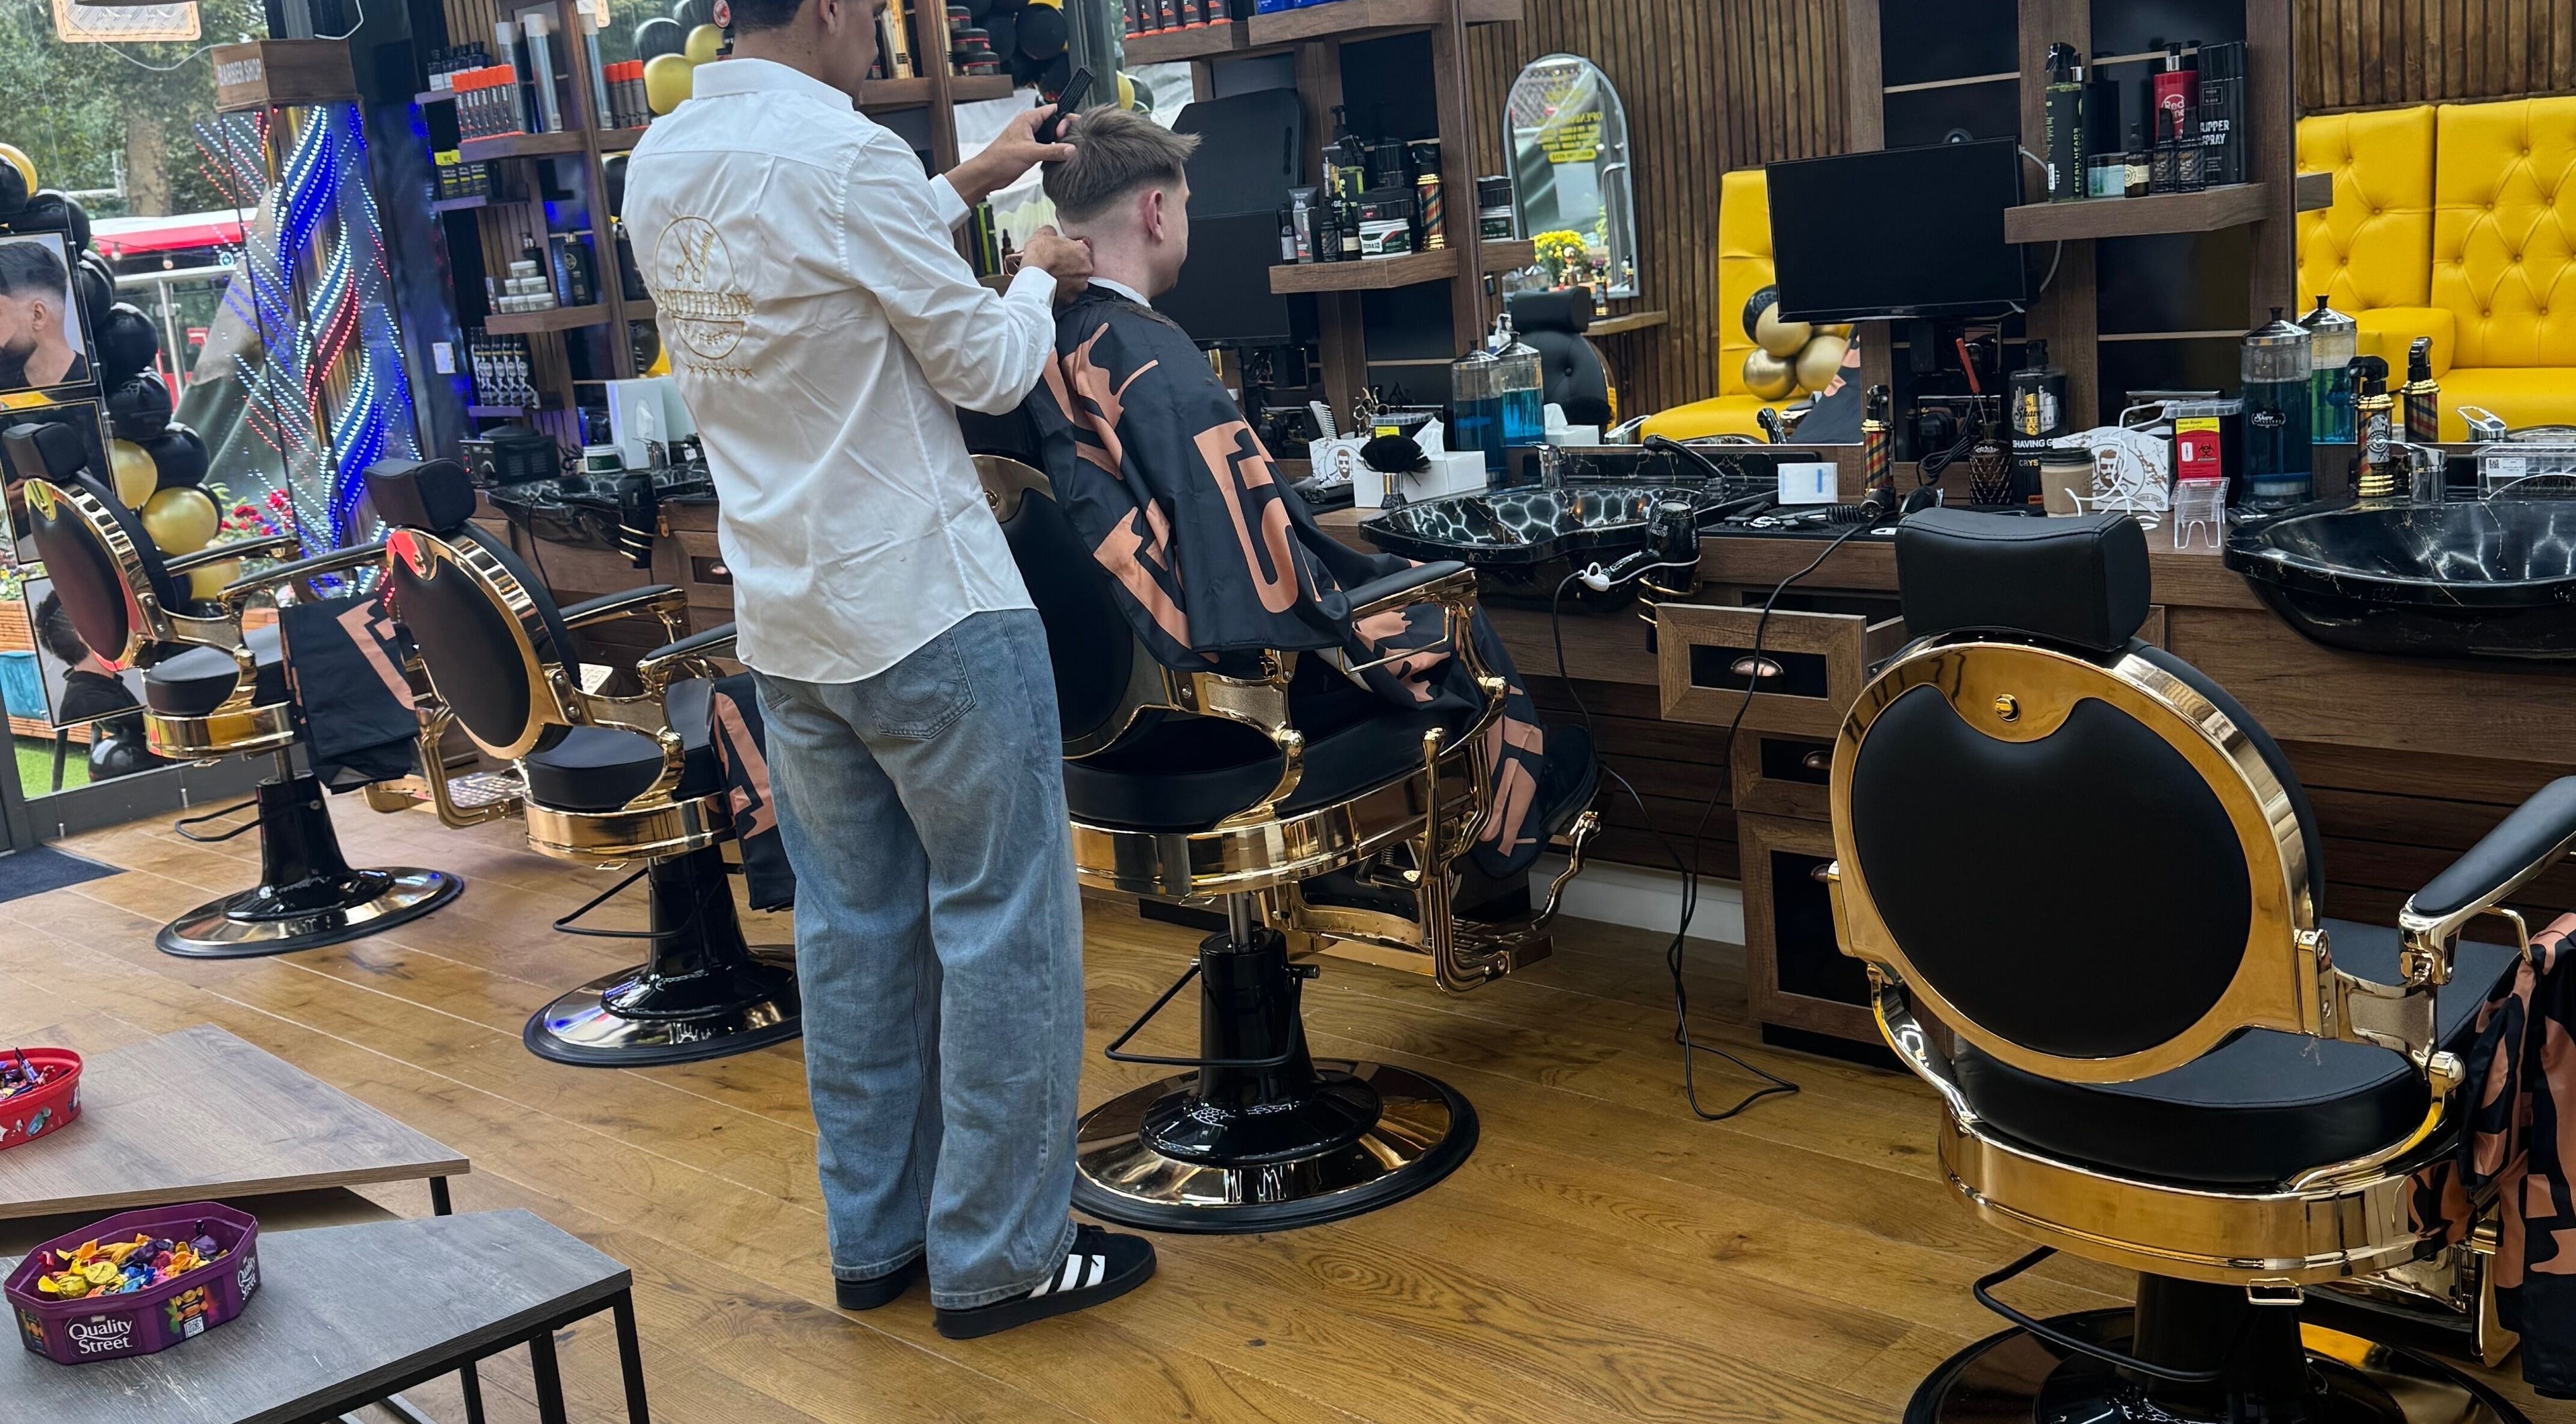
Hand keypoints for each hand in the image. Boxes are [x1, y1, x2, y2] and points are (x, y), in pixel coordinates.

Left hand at [949, 103, 1077, 205]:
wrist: (988, 174)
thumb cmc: (1001, 158)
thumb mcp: (1030, 153)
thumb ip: (1053, 151)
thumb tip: (1072, 150)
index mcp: (1028, 119)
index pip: (1053, 110)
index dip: (1064, 118)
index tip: (1072, 130)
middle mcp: (1030, 127)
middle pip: (1054, 123)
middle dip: (1064, 132)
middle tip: (1072, 142)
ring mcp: (1030, 139)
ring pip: (1051, 137)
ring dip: (1059, 143)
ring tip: (1070, 150)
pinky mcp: (1030, 151)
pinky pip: (1047, 148)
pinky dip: (1054, 152)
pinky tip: (1061, 158)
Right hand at [1019, 226, 1091, 289]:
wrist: (1033, 275)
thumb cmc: (1040, 253)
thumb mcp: (1044, 233)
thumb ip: (1052, 232)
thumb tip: (1051, 233)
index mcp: (1083, 252)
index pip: (1082, 251)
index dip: (1071, 252)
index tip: (1062, 253)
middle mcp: (1086, 269)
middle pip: (1081, 267)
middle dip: (1072, 266)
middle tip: (1058, 266)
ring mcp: (1080, 285)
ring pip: (1076, 281)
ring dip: (1068, 279)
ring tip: (1054, 277)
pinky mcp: (1071, 298)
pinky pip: (1069, 293)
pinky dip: (1063, 291)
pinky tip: (1053, 286)